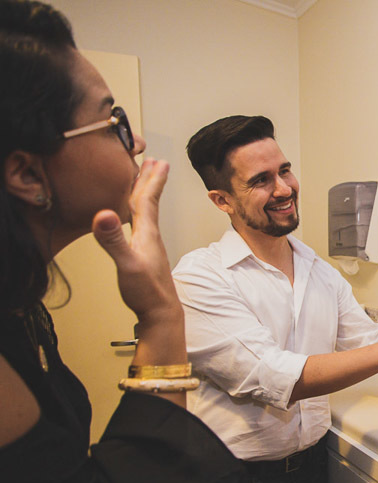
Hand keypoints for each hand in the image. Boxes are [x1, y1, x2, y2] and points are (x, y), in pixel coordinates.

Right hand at [92, 158, 180, 326]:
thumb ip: (113, 240)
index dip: (151, 179)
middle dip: (151, 180)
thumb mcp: (126, 264)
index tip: (158, 160)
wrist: (161, 314)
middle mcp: (150, 236)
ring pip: (147, 213)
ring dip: (146, 195)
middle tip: (155, 161)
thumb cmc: (146, 291)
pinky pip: (141, 227)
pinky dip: (139, 215)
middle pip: (150, 202)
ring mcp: (149, 246)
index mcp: (146, 233)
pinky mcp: (145, 256)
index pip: (147, 200)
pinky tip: (136, 220)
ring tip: (146, 182)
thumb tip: (103, 214)